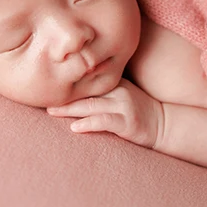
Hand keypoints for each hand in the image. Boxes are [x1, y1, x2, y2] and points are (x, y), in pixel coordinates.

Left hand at [47, 78, 163, 148]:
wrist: (163, 124)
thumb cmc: (138, 109)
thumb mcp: (122, 93)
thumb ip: (102, 88)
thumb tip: (73, 87)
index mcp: (115, 81)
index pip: (87, 79)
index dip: (67, 82)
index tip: (47, 84)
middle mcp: (119, 90)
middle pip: (85, 90)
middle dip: (63, 95)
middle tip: (42, 97)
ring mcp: (124, 106)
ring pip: (91, 105)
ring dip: (69, 109)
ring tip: (51, 111)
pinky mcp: (128, 122)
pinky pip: (104, 121)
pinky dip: (88, 123)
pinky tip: (75, 128)